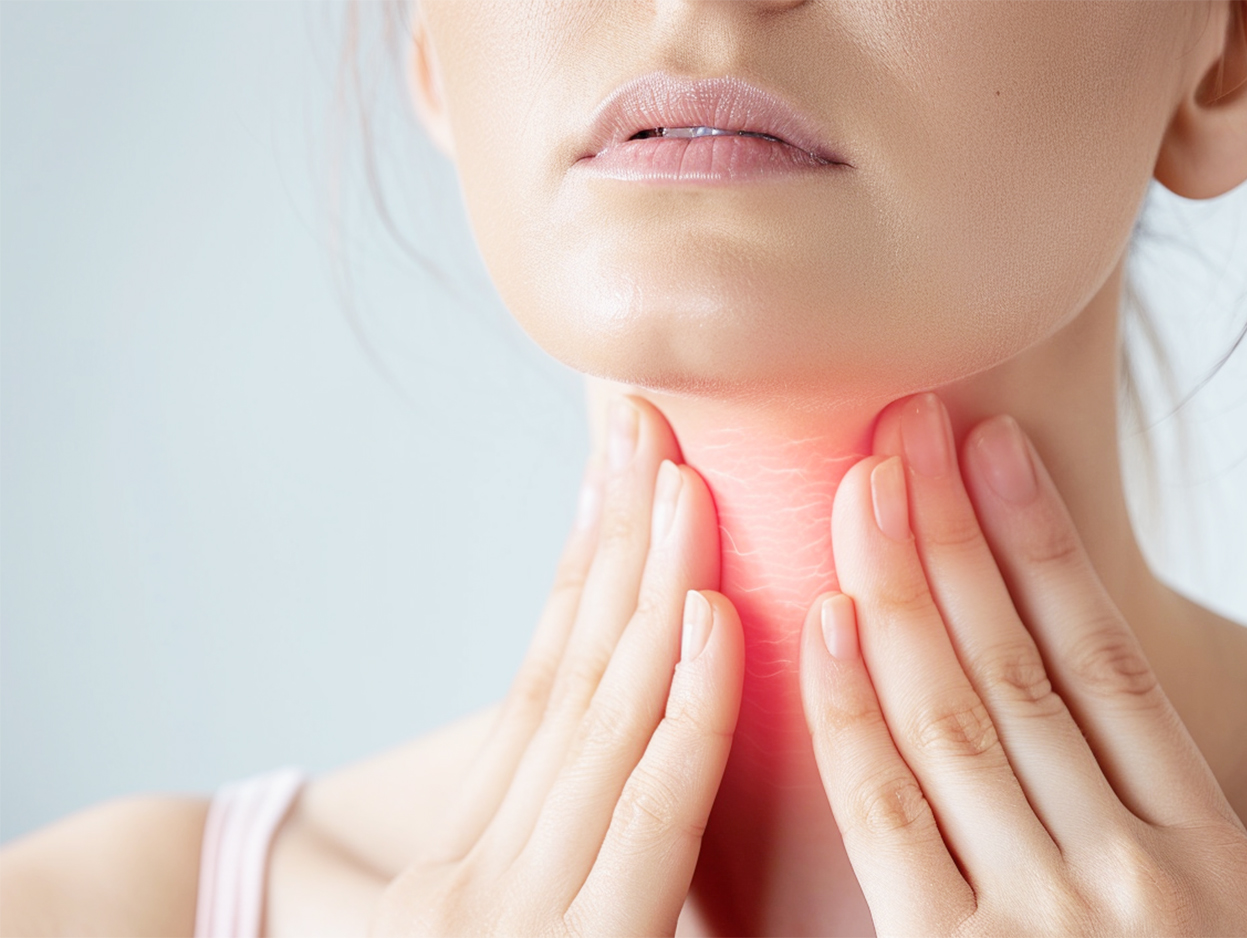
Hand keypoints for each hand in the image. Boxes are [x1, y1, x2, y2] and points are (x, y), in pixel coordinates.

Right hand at [371, 396, 742, 936]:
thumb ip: (562, 872)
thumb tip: (628, 790)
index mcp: (456, 872)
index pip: (533, 696)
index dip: (578, 578)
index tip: (610, 480)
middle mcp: (471, 881)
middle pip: (566, 681)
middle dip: (613, 544)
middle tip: (643, 426)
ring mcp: (517, 917)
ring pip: (604, 719)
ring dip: (652, 586)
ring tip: (686, 480)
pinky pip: (654, 813)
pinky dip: (689, 707)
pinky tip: (711, 611)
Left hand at [799, 393, 1246, 935]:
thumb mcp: (1212, 926)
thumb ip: (1150, 831)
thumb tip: (1070, 705)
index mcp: (1212, 854)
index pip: (1113, 664)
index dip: (1048, 543)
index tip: (1000, 448)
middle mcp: (1136, 871)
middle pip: (1025, 666)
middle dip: (957, 531)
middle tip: (909, 425)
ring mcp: (1046, 917)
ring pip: (955, 716)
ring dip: (901, 586)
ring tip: (865, 482)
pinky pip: (887, 812)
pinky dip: (851, 711)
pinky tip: (828, 622)